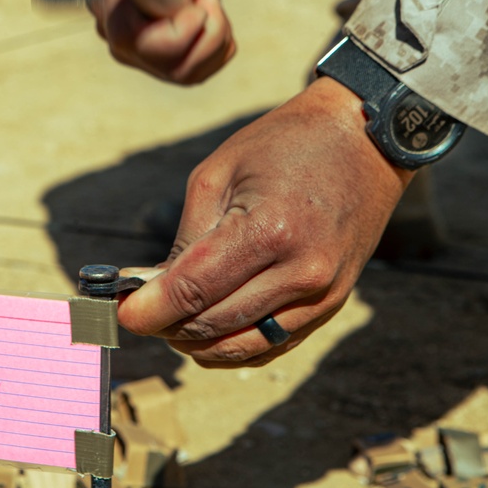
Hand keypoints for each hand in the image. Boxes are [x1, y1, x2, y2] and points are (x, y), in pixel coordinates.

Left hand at [117, 78, 414, 366]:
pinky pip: (273, 345)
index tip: (123, 315)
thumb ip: (186, 237)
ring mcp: (322, 294)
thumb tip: (154, 289)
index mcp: (269, 230)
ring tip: (172, 322)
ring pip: (242, 346)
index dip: (151, 310)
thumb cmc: (285, 146)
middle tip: (143, 313)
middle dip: (168, 325)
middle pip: (214, 324)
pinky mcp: (332, 305)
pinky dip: (234, 346)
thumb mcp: (219, 174)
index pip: (195, 289)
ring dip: (198, 343)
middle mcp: (302, 271)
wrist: (364, 140)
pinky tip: (209, 330)